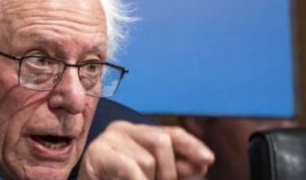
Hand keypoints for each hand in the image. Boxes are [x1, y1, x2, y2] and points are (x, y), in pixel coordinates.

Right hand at [78, 121, 214, 179]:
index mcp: (137, 133)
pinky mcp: (97, 154)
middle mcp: (122, 129)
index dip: (192, 145)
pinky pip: (131, 168)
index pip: (171, 132)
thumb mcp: (150, 176)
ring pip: (146, 160)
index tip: (208, 160)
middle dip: (169, 171)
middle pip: (161, 140)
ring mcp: (107, 139)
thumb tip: (201, 165)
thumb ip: (174, 170)